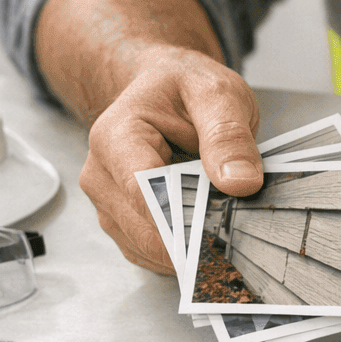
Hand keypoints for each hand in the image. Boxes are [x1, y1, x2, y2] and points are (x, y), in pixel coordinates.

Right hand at [78, 45, 263, 272]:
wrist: (165, 87)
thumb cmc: (185, 88)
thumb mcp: (217, 95)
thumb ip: (228, 136)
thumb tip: (240, 182)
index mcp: (116, 137)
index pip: (143, 194)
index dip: (184, 221)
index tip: (221, 235)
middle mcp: (100, 174)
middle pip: (146, 229)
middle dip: (193, 238)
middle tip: (236, 235)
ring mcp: (107, 202)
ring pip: (147, 248)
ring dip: (188, 248)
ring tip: (223, 229)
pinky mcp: (120, 222)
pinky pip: (149, 254)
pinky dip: (180, 253)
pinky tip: (205, 235)